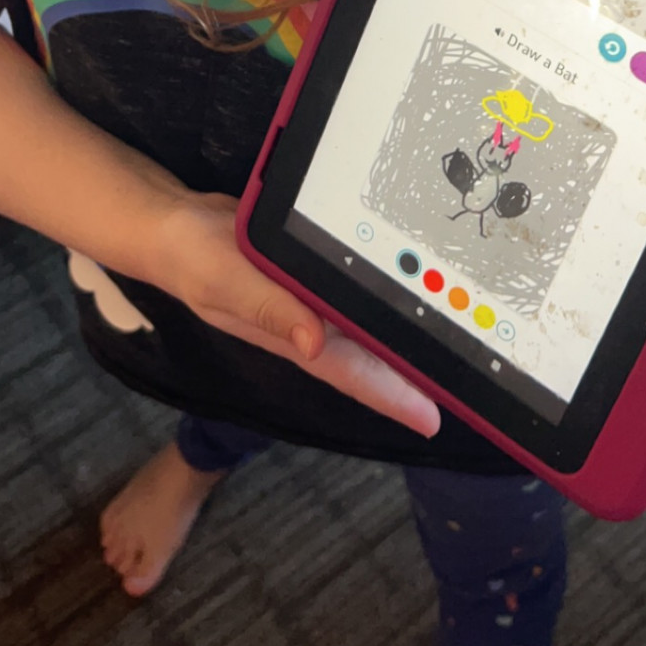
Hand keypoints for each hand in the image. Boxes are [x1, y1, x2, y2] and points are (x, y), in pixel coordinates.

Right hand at [152, 194, 441, 437]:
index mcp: (292, 334)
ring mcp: (311, 303)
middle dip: (415, 372)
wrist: (176, 226)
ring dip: (404, 336)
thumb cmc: (194, 260)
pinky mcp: (310, 276)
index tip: (434, 419)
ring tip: (456, 345)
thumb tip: (313, 342)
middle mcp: (309, 324)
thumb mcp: (226, 282)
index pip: (353, 373)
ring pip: (368, 325)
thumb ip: (268, 309)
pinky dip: (380, 295)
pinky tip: (408, 291)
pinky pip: (354, 291)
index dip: (393, 398)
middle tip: (470, 381)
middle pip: (372, 355)